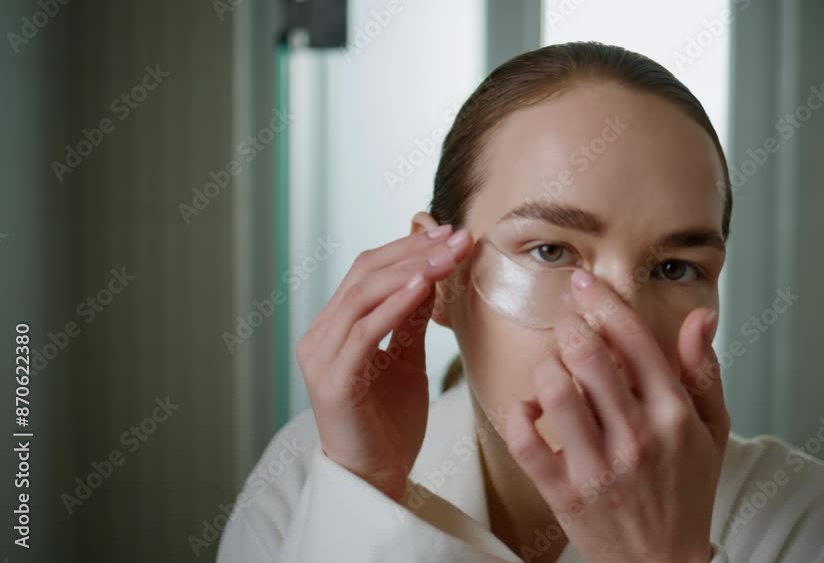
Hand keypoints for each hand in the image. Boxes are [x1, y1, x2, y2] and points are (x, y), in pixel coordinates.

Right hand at [296, 224, 471, 501]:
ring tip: (448, 256)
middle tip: (456, 236)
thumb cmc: (390, 424)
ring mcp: (321, 357)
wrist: (378, 478)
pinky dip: (394, 306)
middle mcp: (320, 336)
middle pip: (365, 275)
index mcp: (335, 328)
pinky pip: (365, 333)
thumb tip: (430, 274)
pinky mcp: (332, 381)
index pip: (368, 271)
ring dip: (410, 271)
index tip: (451, 234)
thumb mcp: (407, 359)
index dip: (409, 248)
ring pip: (363, 297)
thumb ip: (412, 319)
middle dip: (414, 252)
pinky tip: (423, 287)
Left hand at [505, 269, 728, 562]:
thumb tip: (701, 315)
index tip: (583, 282)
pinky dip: (518, 414)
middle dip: (569, 327)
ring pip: (555, 392)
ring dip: (545, 368)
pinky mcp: (563, 493)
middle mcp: (637, 437)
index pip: (635, 340)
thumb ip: (704, 370)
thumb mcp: (713, 429)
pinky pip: (525, 440)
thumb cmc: (687, 490)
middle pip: (588, 357)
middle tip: (566, 324)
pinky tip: (531, 408)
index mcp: (674, 414)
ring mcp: (598, 467)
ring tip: (552, 369)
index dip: (604, 302)